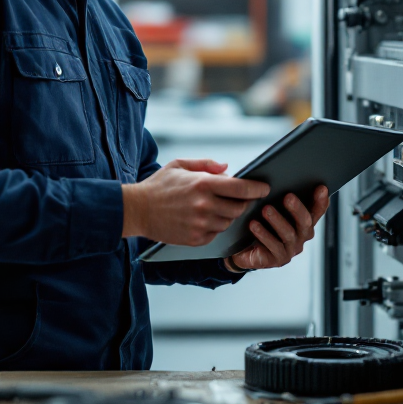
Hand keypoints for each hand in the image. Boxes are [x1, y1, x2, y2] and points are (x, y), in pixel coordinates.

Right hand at [121, 159, 270, 246]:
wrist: (137, 210)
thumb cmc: (159, 185)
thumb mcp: (180, 165)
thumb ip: (206, 164)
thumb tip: (228, 168)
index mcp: (203, 184)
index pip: (241, 188)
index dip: (257, 188)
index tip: (265, 188)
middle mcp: (204, 205)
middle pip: (239, 207)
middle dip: (242, 202)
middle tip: (239, 197)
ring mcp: (200, 224)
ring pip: (229, 221)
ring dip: (229, 214)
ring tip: (218, 206)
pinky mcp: (196, 239)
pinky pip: (216, 233)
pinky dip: (216, 226)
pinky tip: (206, 218)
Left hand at [226, 185, 328, 271]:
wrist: (243, 247)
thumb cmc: (260, 221)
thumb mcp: (269, 206)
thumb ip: (277, 195)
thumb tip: (275, 178)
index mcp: (303, 221)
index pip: (316, 211)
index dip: (320, 201)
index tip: (321, 187)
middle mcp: (301, 236)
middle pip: (305, 222)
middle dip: (297, 209)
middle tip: (287, 196)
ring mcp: (290, 249)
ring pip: (289, 234)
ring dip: (277, 221)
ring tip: (266, 210)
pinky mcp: (278, 259)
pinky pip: (273, 246)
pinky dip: (263, 234)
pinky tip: (254, 225)